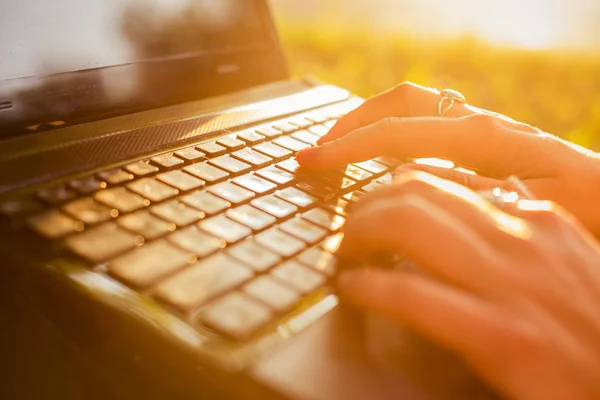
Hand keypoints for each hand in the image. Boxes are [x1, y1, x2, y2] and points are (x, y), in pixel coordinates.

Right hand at [296, 82, 599, 236]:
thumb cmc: (591, 213)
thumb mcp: (533, 207)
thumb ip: (471, 191)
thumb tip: (410, 181)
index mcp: (485, 137)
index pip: (397, 133)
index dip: (348, 147)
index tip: (312, 162)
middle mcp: (479, 124)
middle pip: (398, 103)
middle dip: (351, 122)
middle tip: (316, 151)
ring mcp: (480, 131)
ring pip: (411, 109)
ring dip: (369, 123)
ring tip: (338, 150)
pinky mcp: (484, 144)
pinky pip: (427, 128)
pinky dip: (393, 137)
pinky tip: (382, 164)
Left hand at [336, 171, 599, 399]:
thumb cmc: (589, 327)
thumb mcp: (562, 262)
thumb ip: (520, 225)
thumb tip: (481, 193)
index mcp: (536, 218)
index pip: (435, 176)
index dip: (384, 187)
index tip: (362, 205)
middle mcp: (523, 239)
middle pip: (412, 192)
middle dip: (363, 206)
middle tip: (346, 232)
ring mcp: (514, 286)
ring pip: (406, 225)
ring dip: (357, 236)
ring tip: (344, 256)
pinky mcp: (504, 337)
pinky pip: (413, 295)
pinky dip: (370, 287)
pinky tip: (351, 289)